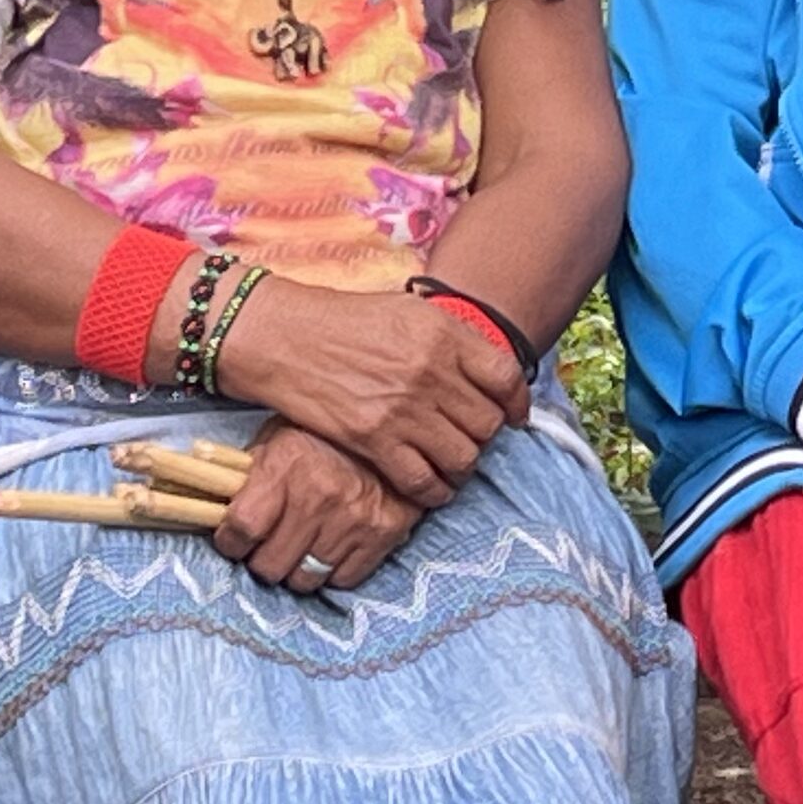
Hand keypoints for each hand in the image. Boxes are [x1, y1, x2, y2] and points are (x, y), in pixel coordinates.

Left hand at [208, 422, 422, 594]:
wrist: (397, 422)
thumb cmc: (326, 432)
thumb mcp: (280, 436)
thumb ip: (251, 473)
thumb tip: (215, 504)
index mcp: (285, 467)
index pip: (241, 529)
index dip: (230, 542)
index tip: (233, 541)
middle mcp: (318, 497)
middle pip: (270, 565)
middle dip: (262, 560)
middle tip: (267, 547)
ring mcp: (354, 519)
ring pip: (305, 579)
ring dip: (297, 568)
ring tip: (300, 549)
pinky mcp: (384, 533)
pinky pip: (344, 579)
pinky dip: (333, 570)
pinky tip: (330, 548)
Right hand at [215, 279, 530, 506]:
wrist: (285, 338)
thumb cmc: (345, 323)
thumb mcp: (407, 311)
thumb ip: (450, 339)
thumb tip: (486, 374)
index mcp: (444, 334)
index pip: (506, 377)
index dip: (517, 403)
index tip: (514, 416)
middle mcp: (431, 371)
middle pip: (487, 423)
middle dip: (485, 437)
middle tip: (470, 439)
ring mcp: (404, 408)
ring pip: (463, 457)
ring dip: (462, 467)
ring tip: (451, 464)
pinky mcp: (374, 440)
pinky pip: (423, 482)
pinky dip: (434, 492)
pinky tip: (430, 487)